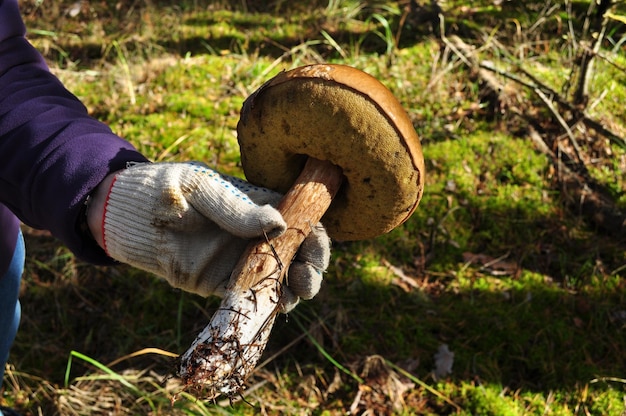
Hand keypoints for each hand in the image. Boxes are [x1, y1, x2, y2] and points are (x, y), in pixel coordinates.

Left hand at [87, 162, 329, 307]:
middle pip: (297, 253)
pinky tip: (269, 312)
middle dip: (309, 270)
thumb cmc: (166, 189)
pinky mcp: (221, 282)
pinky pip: (249, 296)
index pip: (300, 220)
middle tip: (305, 281)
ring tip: (289, 298)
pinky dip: (263, 306)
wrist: (125, 216)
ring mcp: (239, 259)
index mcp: (260, 204)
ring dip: (291, 291)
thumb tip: (280, 223)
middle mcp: (256, 234)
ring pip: (278, 278)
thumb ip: (237, 209)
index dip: (315, 237)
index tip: (316, 253)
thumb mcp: (203, 191)